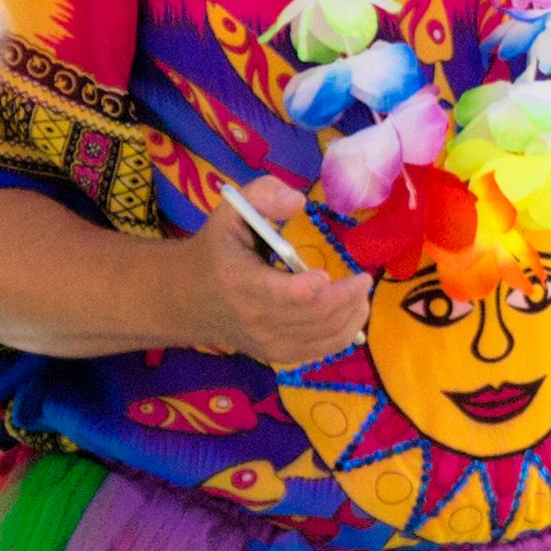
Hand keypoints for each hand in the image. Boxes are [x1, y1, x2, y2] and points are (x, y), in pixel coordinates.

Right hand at [172, 174, 374, 369]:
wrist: (188, 299)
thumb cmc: (217, 250)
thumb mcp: (230, 213)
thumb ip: (262, 195)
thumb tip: (298, 201)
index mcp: (241, 282)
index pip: (285, 295)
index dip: (313, 287)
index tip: (326, 273)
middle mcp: (254, 318)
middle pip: (315, 315)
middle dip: (347, 297)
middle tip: (362, 278)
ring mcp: (266, 343)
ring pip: (324, 336)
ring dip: (351, 314)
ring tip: (360, 293)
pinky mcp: (277, 355)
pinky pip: (322, 351)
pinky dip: (345, 333)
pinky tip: (350, 313)